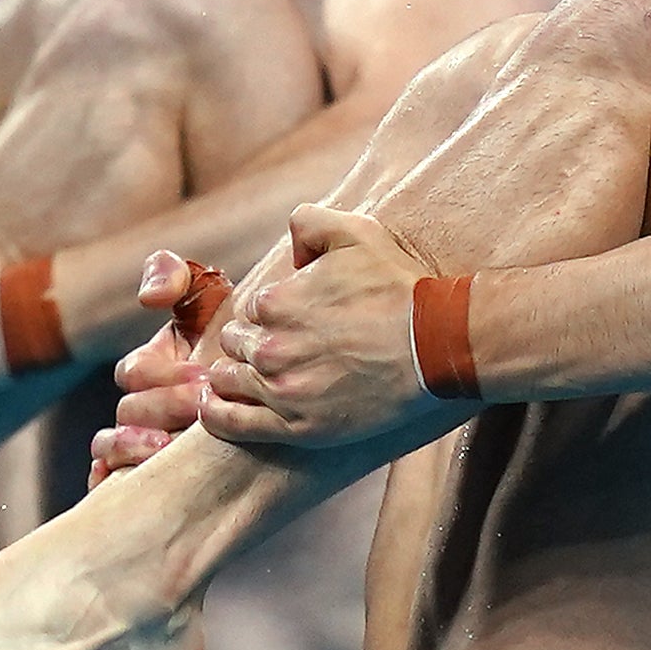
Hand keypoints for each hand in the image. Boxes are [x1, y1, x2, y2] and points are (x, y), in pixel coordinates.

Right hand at [89, 251, 230, 486]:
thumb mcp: (208, 298)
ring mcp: (137, 440)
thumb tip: (149, 297)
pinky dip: (104, 480)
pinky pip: (104, 480)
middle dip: (165, 407)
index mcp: (149, 366)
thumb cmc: (236, 339)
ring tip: (166, 446)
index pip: (134, 372)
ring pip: (108, 447)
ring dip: (131, 446)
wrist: (276, 382)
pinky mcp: (143, 474)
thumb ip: (177, 279)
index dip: (164, 374)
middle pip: (129, 411)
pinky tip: (129, 481)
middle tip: (202, 406)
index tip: (204, 375)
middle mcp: (139, 405)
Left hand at [199, 203, 443, 448]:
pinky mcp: (297, 427)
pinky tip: (213, 406)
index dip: (268, 313)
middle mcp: (271, 347)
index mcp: (276, 302)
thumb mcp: (356, 232)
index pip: (250, 309)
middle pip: (235, 344)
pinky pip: (233, 424)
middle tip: (278, 348)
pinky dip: (216, 414)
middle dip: (249, 343)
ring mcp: (282, 390)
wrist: (437, 344)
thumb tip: (289, 248)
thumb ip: (309, 222)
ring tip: (245, 377)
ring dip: (232, 376)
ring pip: (228, 382)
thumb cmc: (400, 288)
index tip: (290, 320)